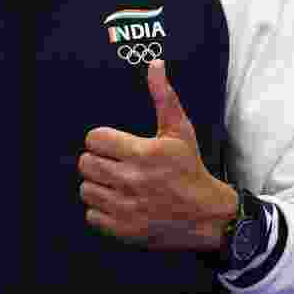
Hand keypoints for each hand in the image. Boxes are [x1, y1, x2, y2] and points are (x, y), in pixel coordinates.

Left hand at [78, 60, 237, 250]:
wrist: (208, 216)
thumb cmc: (190, 169)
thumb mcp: (179, 131)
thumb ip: (163, 97)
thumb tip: (155, 64)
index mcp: (143, 153)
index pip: (94, 139)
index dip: (102, 140)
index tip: (114, 145)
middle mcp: (133, 180)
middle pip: (85, 164)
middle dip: (97, 161)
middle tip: (114, 164)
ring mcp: (127, 207)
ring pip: (86, 189)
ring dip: (98, 186)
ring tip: (117, 184)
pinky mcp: (124, 230)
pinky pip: (91, 215)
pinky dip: (101, 210)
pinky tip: (118, 203)